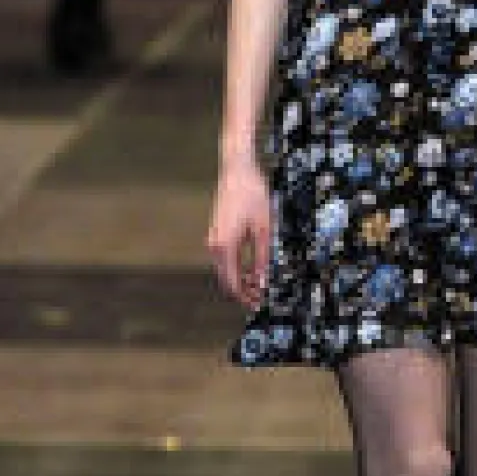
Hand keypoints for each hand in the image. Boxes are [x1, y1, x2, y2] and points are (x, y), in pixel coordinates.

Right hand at [206, 155, 271, 310]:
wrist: (236, 170)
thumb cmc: (253, 195)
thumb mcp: (263, 228)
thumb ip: (262, 257)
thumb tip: (262, 282)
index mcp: (224, 246)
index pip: (232, 282)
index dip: (245, 296)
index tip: (258, 305)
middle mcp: (214, 246)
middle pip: (226, 279)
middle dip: (243, 291)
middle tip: (260, 300)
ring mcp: (212, 239)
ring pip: (225, 269)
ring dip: (240, 280)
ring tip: (258, 287)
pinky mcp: (216, 233)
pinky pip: (225, 258)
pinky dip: (236, 267)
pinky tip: (251, 270)